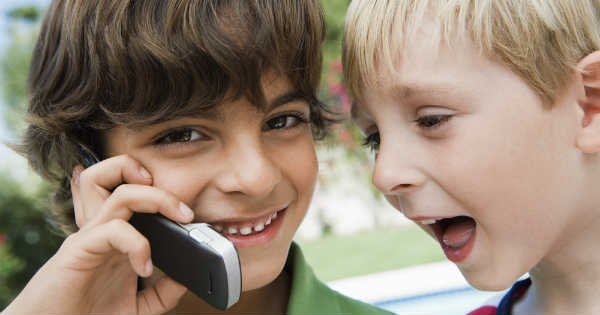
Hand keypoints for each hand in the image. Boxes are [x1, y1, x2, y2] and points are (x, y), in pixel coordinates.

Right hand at [3, 155, 194, 313]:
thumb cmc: (88, 314)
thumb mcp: (137, 306)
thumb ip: (162, 293)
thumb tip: (188, 279)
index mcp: (119, 238)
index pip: (136, 196)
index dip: (164, 196)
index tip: (193, 215)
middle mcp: (106, 230)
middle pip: (127, 182)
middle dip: (163, 189)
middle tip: (188, 213)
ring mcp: (92, 236)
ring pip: (121, 194)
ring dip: (155, 198)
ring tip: (179, 219)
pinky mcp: (80, 249)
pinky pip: (113, 229)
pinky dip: (138, 244)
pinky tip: (145, 268)